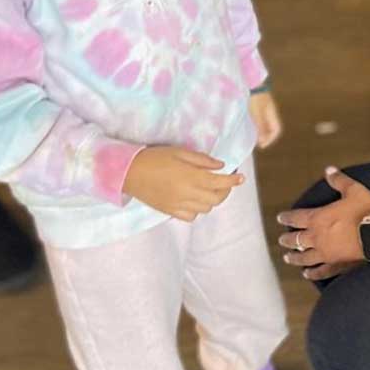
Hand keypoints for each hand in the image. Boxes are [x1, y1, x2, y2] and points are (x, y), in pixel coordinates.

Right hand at [122, 146, 243, 221]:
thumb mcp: (180, 152)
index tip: (241, 177)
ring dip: (212, 199)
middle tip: (225, 181)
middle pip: (216, 199)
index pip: (221, 183)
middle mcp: (188, 194)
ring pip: (206, 208)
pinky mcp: (169, 212)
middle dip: (225, 190)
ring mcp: (179, 205)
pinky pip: (191, 216)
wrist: (128, 172)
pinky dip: (198, 209)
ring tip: (210, 188)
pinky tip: (195, 199)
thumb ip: (202, 160)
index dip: (234, 181)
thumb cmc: (155, 157)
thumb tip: (221, 166)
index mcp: (192, 178)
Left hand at [249, 91, 281, 147]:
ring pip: (264, 124)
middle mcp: (270, 112)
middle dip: (264, 136)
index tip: (261, 145)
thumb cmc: (254, 98)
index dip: (270, 139)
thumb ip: (260, 126)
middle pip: (270, 128)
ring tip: (251, 136)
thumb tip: (262, 140)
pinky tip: (248, 126)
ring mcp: (264, 108)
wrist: (250, 82)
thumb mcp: (256, 113)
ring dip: (259, 131)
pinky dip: (255, 125)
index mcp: (272, 114)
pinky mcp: (257, 105)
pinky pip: (258, 119)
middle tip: (255, 142)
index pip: (276, 130)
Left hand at [277, 167, 369, 280]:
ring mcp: (326, 254)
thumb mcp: (353, 190)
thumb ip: (339, 180)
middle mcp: (317, 238)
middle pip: (296, 240)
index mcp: (319, 219)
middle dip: (287, 239)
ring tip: (288, 258)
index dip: (287, 217)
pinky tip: (307, 274)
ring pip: (304, 257)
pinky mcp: (336, 265)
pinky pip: (321, 272)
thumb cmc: (366, 210)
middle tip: (281, 240)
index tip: (280, 218)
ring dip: (295, 257)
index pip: (296, 218)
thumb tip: (329, 170)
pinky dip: (313, 273)